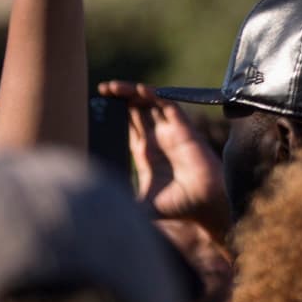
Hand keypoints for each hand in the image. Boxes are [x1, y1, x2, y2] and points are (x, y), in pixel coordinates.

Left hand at [96, 83, 237, 241]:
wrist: (204, 206)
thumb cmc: (177, 207)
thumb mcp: (140, 206)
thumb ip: (122, 207)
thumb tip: (98, 214)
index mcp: (145, 154)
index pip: (127, 126)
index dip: (114, 113)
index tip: (97, 105)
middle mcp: (157, 139)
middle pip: (136, 110)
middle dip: (119, 98)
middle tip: (102, 89)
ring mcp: (170, 132)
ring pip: (150, 104)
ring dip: (132, 93)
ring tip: (112, 87)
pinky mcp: (184, 129)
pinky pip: (169, 106)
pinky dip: (156, 96)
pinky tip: (140, 90)